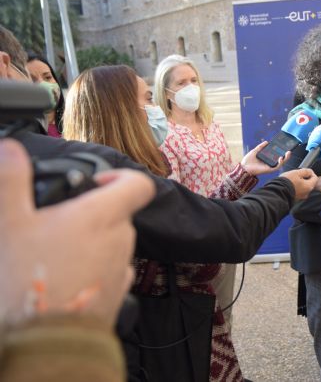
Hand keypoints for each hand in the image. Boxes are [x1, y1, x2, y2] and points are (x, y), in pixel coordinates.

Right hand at [0, 139, 154, 326]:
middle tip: (55, 222)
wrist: (47, 343)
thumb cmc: (32, 281)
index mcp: (104, 216)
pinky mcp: (118, 293)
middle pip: (118, 213)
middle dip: (91, 211)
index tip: (96, 181)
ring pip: (113, 241)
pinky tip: (66, 275)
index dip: (120, 176)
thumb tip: (10, 148)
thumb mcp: (11, 223)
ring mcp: (122, 268)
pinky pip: (110, 268)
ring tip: (54, 252)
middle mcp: (122, 239)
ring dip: (91, 240)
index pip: (137, 184)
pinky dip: (94, 266)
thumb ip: (12, 182)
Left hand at [241, 141, 289, 174]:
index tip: (285, 147)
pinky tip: (280, 158)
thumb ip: (261, 147)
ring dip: (285, 159)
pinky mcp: (269, 170)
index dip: (281, 152)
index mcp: (267, 159)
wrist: (244, 167)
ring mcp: (270, 167)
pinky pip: (276, 167)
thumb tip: (267, 142)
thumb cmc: (248, 160)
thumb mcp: (255, 151)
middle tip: (289, 151)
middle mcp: (270, 163)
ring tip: (288, 153)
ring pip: (281, 163)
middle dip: (286, 156)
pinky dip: (280, 163)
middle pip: (281, 160)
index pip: (276, 155)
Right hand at [280, 168, 316, 199]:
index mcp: (309, 186)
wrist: (277, 192)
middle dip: (304, 177)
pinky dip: (295, 187)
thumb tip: (310, 172)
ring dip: (299, 182)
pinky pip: (298, 191)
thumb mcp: (297, 172)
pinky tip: (289, 185)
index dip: (310, 172)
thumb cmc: (287, 182)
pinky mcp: (295, 199)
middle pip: (309, 183)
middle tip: (297, 174)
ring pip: (303, 187)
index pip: (315, 178)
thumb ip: (306, 171)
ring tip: (292, 179)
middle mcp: (306, 193)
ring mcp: (301, 197)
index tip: (305, 171)